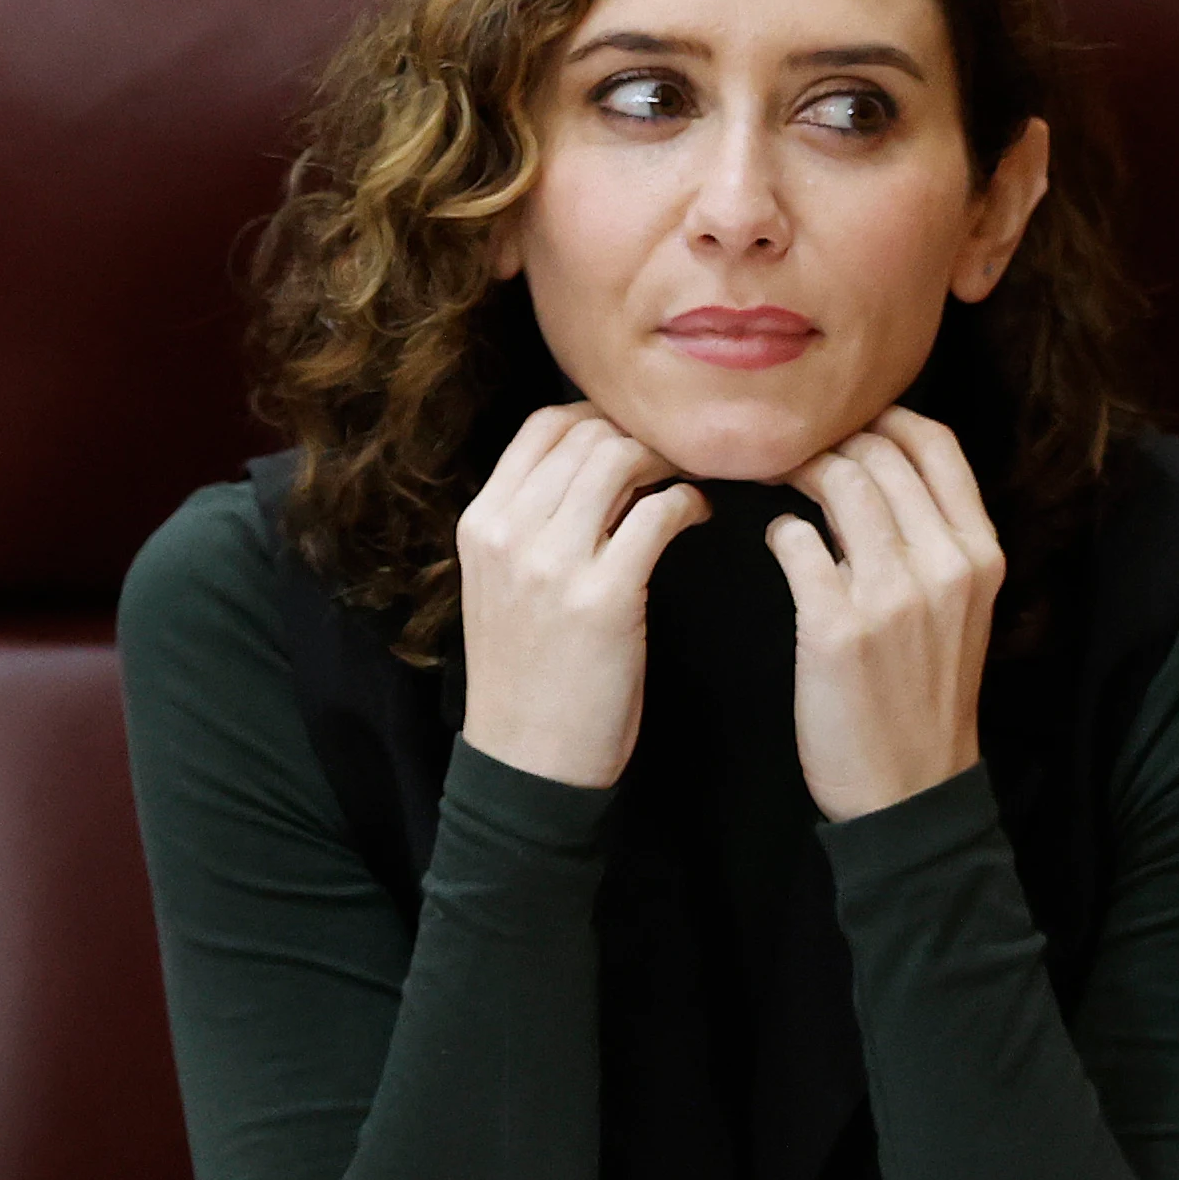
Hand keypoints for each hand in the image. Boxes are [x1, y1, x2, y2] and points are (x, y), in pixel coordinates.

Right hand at [457, 402, 710, 787]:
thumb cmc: (527, 676)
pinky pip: (658, 513)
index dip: (600, 416)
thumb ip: (529, 524)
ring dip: (669, 461)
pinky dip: (688, 503)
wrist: (526, 763)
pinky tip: (697, 516)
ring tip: (689, 479)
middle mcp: (509, 532)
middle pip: (587, 434)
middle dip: (642, 435)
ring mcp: (553, 564)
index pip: (541, 426)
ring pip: (621, 460)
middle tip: (678, 455)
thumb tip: (589, 466)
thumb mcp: (500, 586)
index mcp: (480, 524)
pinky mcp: (603, 598)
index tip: (635, 435)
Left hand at [765, 407, 1006, 820]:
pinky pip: (793, 539)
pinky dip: (778, 532)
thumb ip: (937, 540)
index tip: (848, 424)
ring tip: (776, 483)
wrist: (910, 789)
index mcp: (981, 553)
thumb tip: (881, 469)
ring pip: (837, 481)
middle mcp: (944, 563)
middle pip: (879, 452)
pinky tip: (778, 545)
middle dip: (829, 441)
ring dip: (796, 472)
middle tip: (793, 451)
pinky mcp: (835, 625)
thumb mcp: (963, 610)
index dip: (885, 417)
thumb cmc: (927, 696)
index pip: (937, 443)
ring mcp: (891, 593)